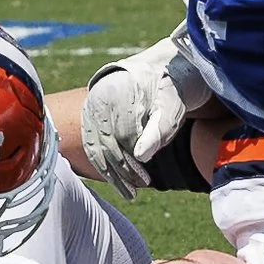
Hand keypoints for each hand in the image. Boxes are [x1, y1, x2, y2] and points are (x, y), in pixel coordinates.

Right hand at [81, 35, 209, 196]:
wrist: (158, 70)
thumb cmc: (170, 87)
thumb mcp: (173, 103)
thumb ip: (159, 128)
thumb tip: (141, 156)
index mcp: (117, 91)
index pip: (122, 134)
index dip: (135, 159)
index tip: (147, 178)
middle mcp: (98, 99)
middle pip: (107, 144)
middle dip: (124, 170)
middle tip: (143, 186)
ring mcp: (91, 109)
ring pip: (96, 149)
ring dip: (112, 175)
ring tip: (130, 193)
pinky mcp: (90, 119)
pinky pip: (93, 148)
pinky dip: (104, 167)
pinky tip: (119, 182)